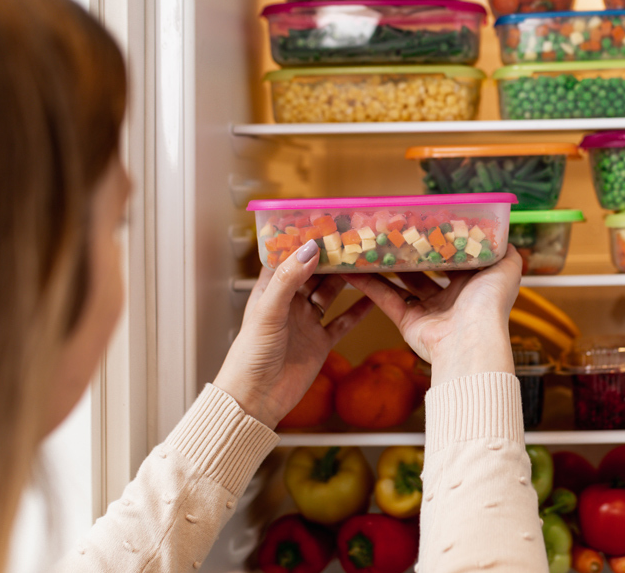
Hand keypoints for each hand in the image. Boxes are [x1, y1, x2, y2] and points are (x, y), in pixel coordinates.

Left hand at [215, 240, 373, 427]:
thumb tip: (309, 249)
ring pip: (331, 293)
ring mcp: (307, 322)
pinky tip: (374, 299)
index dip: (304, 241)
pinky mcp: (321, 341)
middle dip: (332, 257)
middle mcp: (290, 303)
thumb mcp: (268, 312)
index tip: (325, 224)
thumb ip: (289, 280)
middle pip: (315, 273)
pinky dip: (359, 310)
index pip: (288, 258)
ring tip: (366, 262)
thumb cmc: (250, 356)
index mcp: (271, 291)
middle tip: (354, 239)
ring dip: (347, 280)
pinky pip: (344, 321)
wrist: (256, 399)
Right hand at [342, 246, 521, 385]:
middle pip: (425, 270)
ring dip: (386, 266)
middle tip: (393, 232)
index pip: (453, 259)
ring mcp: (428, 310)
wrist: (471, 339)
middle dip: (410, 253)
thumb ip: (505, 251)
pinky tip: (353, 270)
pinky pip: (386, 300)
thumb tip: (502, 234)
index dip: (439, 242)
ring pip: (402, 283)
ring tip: (369, 245)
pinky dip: (369, 286)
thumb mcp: (507, 268)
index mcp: (471, 284)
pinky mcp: (408, 322)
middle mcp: (450, 297)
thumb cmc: (490, 302)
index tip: (423, 224)